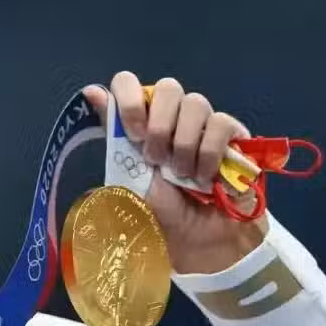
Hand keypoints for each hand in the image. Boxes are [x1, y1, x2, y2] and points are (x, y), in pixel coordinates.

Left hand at [84, 72, 268, 274]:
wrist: (198, 242)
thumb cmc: (161, 212)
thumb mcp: (129, 175)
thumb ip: (115, 133)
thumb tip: (91, 92)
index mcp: (142, 122)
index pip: (129, 83)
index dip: (130, 100)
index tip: (134, 134)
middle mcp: (172, 117)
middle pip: (168, 87)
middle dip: (160, 125)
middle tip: (157, 159)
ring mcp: (203, 124)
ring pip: (196, 103)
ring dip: (184, 144)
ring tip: (182, 175)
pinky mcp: (234, 136)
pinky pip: (222, 123)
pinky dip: (210, 152)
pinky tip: (206, 178)